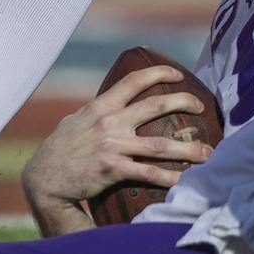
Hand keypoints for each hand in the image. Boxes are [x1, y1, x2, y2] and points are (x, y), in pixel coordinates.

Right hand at [21, 65, 214, 234]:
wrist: (45, 178)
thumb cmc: (60, 149)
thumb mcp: (76, 121)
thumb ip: (97, 112)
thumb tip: (114, 105)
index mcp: (101, 105)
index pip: (134, 81)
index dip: (159, 73)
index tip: (177, 74)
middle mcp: (109, 121)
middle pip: (155, 106)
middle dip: (183, 102)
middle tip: (201, 106)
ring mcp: (112, 146)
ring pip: (159, 145)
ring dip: (188, 149)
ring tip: (208, 152)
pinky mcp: (113, 169)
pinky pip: (147, 173)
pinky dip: (168, 177)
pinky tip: (184, 180)